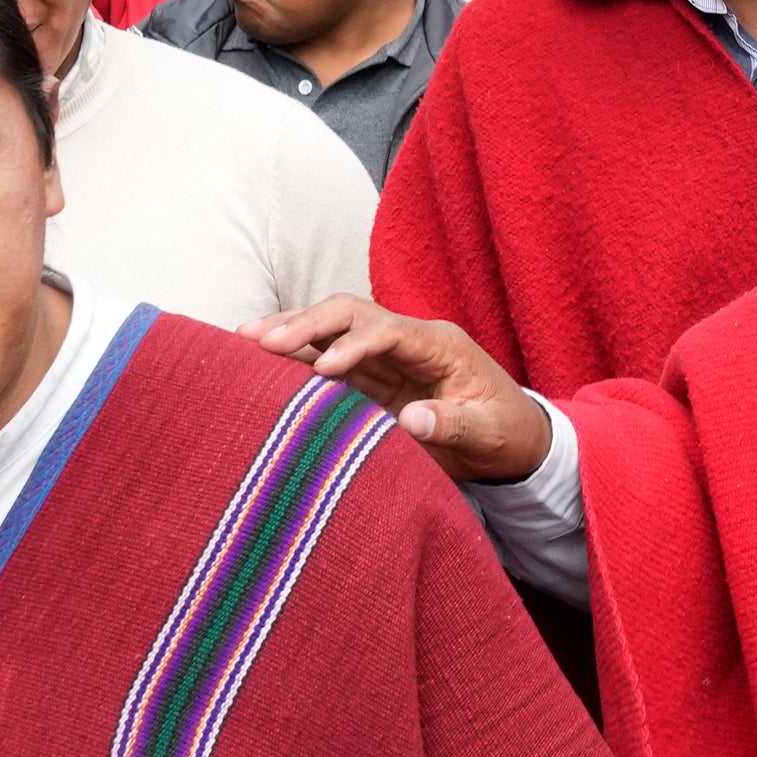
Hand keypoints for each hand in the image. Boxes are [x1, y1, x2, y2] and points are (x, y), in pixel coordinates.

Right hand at [238, 295, 550, 483]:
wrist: (511, 442)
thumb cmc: (505, 434)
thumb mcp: (489, 434)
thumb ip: (453, 425)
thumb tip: (412, 420)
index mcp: (440, 344)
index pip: (388, 330)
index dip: (354, 346)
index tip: (325, 370)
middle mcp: (408, 340)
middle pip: (350, 314)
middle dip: (307, 322)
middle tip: (261, 339)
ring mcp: (386, 356)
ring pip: (331, 330)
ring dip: (291, 331)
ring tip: (244, 339)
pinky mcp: (370, 377)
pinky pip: (326, 358)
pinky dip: (294, 358)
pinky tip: (258, 363)